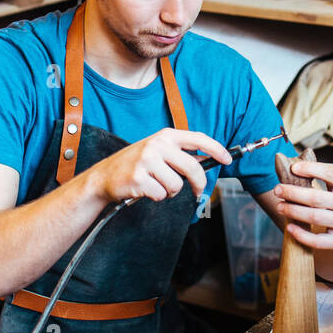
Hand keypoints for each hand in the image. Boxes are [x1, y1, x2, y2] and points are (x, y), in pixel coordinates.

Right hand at [90, 129, 231, 206]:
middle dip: (198, 184)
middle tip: (197, 192)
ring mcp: (147, 161)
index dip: (216, 149)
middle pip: (192, 168)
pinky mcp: (139, 179)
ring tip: (156, 185)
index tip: (227, 159)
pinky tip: (146, 190)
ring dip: (170, 191)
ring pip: (177, 185)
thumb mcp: (158, 151)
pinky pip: (162, 195)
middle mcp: (157, 145)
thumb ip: (180, 154)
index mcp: (165, 135)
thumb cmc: (135, 164)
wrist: (104, 176)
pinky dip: (157, 197)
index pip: (198, 139)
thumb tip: (207, 161)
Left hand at [272, 158, 332, 251]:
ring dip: (293, 212)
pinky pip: (319, 241)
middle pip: (316, 198)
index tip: (293, 168)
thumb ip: (326, 170)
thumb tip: (297, 165)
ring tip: (280, 207)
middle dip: (292, 193)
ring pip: (314, 218)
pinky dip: (302, 235)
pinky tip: (290, 227)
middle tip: (278, 190)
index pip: (329, 174)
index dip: (309, 169)